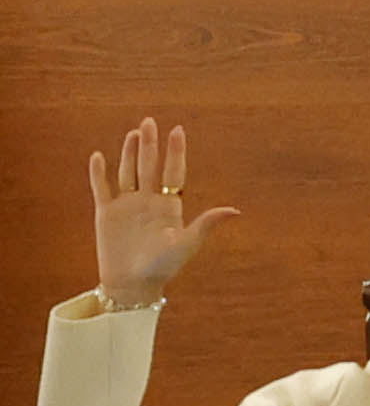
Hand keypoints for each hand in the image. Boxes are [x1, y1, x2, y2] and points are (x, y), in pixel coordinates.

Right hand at [84, 117, 233, 307]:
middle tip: (150, 121)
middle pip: (149, 166)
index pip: (174, 172)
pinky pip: (102, 188)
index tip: (178, 130)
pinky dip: (99, 173)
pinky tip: (98, 157)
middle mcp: (149, 200)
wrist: (134, 284)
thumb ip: (206, 224)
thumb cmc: (164, 267)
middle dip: (150, 145)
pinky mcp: (106, 213)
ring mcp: (127, 205)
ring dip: (128, 153)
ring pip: (128, 172)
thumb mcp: (187, 244)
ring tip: (133, 133)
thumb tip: (235, 211)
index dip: (176, 152)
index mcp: (170, 205)